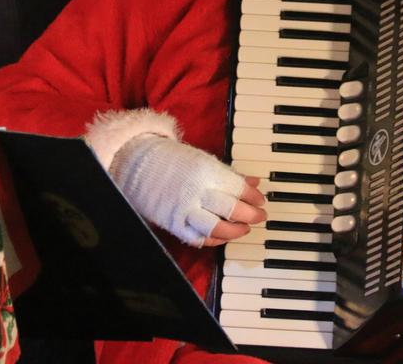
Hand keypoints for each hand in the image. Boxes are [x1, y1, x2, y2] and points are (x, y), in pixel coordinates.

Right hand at [108, 134, 265, 246]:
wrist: (141, 166)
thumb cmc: (177, 161)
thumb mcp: (206, 161)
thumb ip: (230, 175)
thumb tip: (255, 183)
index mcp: (208, 172)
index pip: (240, 188)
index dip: (255, 197)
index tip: (261, 200)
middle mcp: (198, 192)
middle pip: (232, 209)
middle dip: (252, 215)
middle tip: (260, 216)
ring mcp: (185, 209)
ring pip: (217, 228)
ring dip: (236, 231)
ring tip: (245, 228)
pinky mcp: (174, 223)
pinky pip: (198, 239)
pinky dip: (214, 241)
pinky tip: (223, 237)